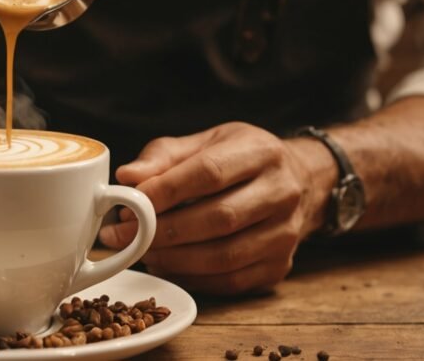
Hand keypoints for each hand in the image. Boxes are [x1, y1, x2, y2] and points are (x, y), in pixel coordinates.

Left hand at [98, 123, 335, 294]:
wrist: (298, 182)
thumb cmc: (241, 159)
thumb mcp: (207, 142)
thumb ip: (164, 156)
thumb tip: (127, 177)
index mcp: (262, 152)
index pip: (210, 173)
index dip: (166, 190)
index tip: (130, 201)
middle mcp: (282, 193)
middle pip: (219, 218)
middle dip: (163, 230)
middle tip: (124, 234)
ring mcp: (286, 234)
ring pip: (224, 256)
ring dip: (174, 258)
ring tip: (140, 251)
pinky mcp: (280, 266)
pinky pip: (231, 281)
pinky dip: (192, 278)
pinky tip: (166, 265)